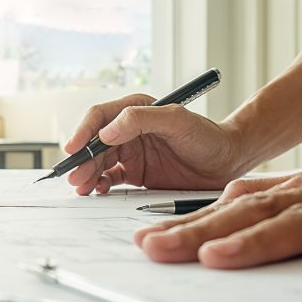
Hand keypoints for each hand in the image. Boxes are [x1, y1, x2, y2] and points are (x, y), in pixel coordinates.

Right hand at [64, 94, 244, 194]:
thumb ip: (141, 119)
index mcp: (136, 110)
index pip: (100, 117)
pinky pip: (110, 178)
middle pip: (95, 143)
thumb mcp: (177, 121)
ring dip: (87, 174)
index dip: (83, 132)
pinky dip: (100, 185)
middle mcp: (129, 130)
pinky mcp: (136, 173)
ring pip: (99, 162)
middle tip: (75, 177)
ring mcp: (131, 152)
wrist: (228, 162)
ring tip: (82, 188)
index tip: (73, 148)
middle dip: (82, 160)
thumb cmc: (208, 137)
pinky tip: (98, 191)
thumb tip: (108, 130)